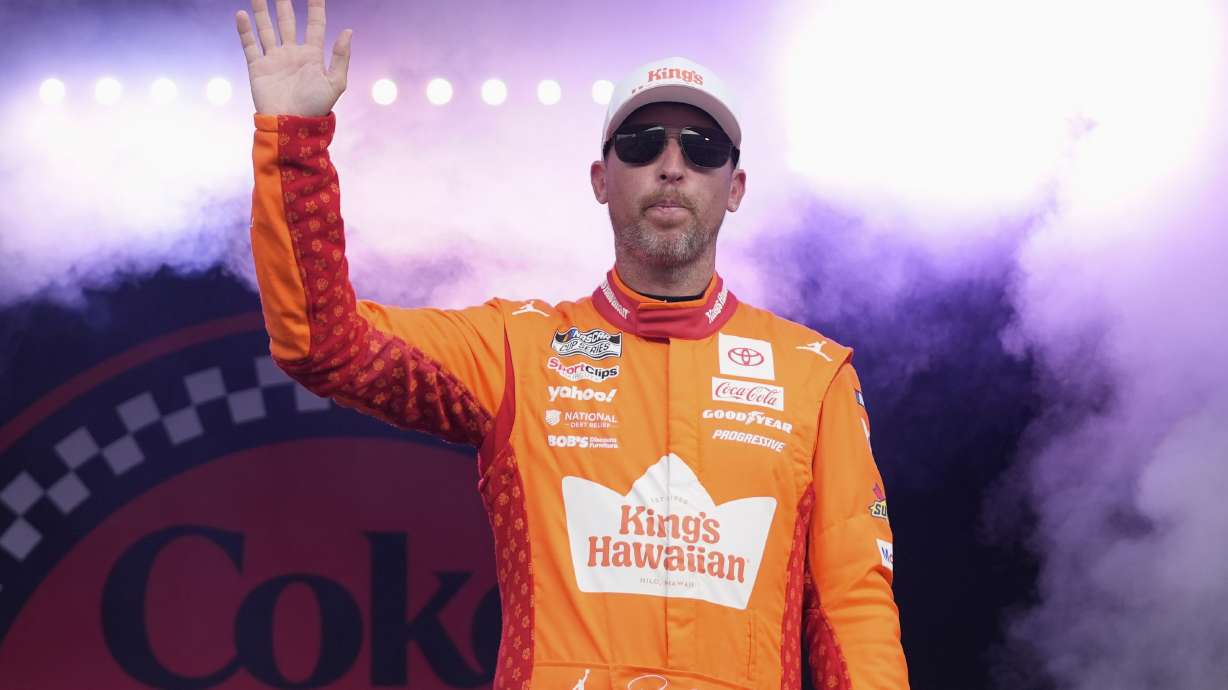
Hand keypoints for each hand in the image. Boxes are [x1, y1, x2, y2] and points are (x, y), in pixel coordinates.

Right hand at [235, 0, 351, 115]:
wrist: (290, 125)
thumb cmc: (315, 107)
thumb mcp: (335, 83)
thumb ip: (341, 57)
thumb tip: (348, 31)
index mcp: (312, 56)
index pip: (315, 25)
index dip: (316, 7)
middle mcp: (292, 53)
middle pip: (288, 21)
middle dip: (285, 3)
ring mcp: (274, 59)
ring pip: (267, 28)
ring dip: (262, 11)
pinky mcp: (257, 67)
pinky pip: (250, 45)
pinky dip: (245, 30)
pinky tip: (241, 14)